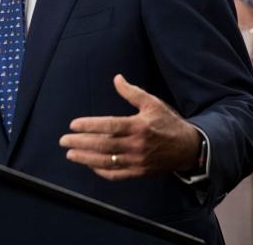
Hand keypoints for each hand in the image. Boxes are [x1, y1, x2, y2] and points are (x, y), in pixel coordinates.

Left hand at [59, 74, 200, 179]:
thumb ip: (132, 92)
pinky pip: (117, 174)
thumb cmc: (168, 123)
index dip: (89, 126)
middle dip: (81, 143)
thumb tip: (116, 78)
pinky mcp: (139, 172)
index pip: (109, 126)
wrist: (188, 148)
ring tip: (70, 154)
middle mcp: (136, 145)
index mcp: (138, 126)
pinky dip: (101, 172)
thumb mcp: (152, 103)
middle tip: (64, 141)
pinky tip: (89, 165)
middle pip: (103, 145)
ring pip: (107, 162)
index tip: (73, 125)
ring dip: (86, 159)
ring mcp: (137, 161)